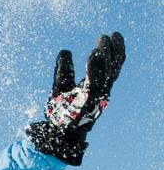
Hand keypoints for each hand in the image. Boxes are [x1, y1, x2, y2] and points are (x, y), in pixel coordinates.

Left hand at [28, 32, 125, 165]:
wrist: (55, 134)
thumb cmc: (60, 113)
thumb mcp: (60, 85)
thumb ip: (63, 69)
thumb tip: (65, 51)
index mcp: (97, 89)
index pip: (112, 68)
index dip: (115, 52)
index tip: (112, 36)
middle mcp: (101, 93)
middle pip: (114, 69)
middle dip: (114, 50)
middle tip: (109, 35)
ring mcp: (96, 98)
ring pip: (107, 73)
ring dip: (106, 55)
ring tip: (102, 39)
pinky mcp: (87, 103)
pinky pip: (94, 82)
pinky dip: (95, 67)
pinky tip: (93, 54)